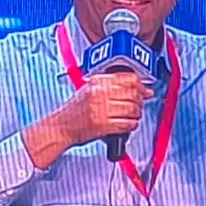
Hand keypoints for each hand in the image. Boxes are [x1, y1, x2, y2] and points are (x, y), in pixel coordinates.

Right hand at [24, 73, 152, 169]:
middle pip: (133, 93)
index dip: (141, 85)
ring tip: (132, 116)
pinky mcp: (103, 125)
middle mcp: (99, 93)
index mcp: (97, 82)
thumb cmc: (75, 111)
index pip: (128, 78)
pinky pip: (127, 124)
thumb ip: (114, 86)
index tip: (146, 91)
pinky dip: (131, 125)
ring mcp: (101, 109)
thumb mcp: (90, 89)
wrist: (60, 127)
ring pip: (132, 109)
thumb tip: (141, 87)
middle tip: (139, 105)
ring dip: (137, 114)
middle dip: (141, 100)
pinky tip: (127, 124)